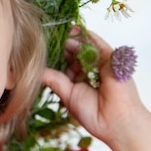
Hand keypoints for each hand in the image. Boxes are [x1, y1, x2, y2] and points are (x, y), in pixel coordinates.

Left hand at [41, 28, 148, 146]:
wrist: (115, 121)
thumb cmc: (93, 113)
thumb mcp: (67, 94)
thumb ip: (53, 79)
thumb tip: (36, 71)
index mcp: (80, 80)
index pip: (66, 63)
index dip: (56, 56)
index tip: (42, 49)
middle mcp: (90, 70)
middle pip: (74, 53)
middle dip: (61, 46)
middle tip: (47, 38)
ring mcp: (101, 63)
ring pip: (83, 46)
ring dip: (70, 39)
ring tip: (57, 32)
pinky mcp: (110, 58)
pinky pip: (97, 42)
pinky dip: (85, 35)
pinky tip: (73, 29)